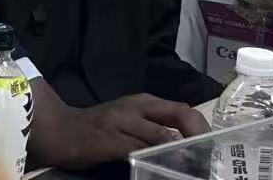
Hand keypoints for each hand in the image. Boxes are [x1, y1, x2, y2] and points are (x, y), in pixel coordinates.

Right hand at [30, 85, 206, 169]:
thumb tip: (186, 145)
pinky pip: (140, 150)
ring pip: (163, 135)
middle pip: (179, 116)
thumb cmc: (98, 129)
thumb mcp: (128, 121)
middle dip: (199, 138)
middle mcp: (135, 107)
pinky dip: (155, 160)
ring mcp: (122, 122)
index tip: (212, 149)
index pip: (183, 110)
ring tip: (194, 168)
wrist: (60, 130)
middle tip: (209, 160)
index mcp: (143, 102)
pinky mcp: (110, 140)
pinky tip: (163, 169)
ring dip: (182, 153)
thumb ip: (154, 128)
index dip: (202, 128)